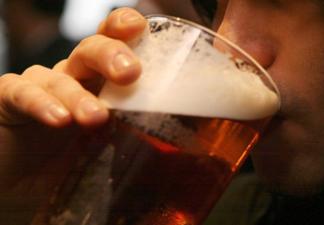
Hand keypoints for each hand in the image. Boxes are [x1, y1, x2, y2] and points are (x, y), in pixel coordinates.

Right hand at [0, 8, 145, 222]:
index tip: (140, 27)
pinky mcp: (8, 101)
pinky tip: (58, 119)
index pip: (114, 45)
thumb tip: (185, 136)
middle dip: (111, 55)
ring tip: (95, 118)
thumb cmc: (71, 164)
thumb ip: (138, 136)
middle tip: (130, 74)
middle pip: (91, 50)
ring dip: (79, 95)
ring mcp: (40, 87)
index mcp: (101, 84)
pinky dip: (40, 103)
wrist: (22, 188)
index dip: (125, 30)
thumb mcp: (112, 149)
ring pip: (60, 75)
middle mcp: (73, 79)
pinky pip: (21, 92)